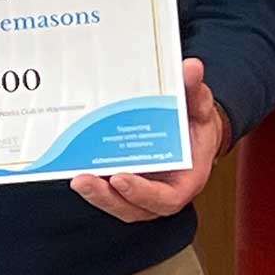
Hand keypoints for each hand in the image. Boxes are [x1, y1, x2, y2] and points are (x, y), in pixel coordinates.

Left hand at [72, 58, 227, 222]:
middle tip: (83, 180)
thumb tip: (191, 67)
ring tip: (75, 177)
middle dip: (106, 197)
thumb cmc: (197, 125)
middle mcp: (160, 192)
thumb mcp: (200, 107)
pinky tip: (74, 165)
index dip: (142, 193)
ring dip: (94, 193)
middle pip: (132, 208)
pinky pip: (106, 189)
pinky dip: (92, 181)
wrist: (191, 131)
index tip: (120, 178)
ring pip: (115, 202)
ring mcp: (139, 192)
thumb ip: (195, 91)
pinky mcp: (123, 184)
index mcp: (185, 182)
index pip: (165, 199)